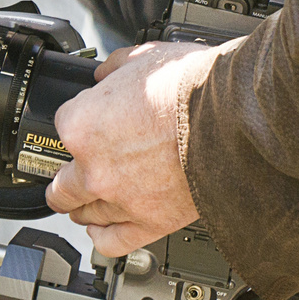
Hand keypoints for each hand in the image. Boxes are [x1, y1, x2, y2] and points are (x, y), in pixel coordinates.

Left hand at [46, 42, 215, 256]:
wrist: (238, 117)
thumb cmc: (195, 87)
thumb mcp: (145, 57)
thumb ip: (115, 67)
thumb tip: (107, 72)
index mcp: (80, 125)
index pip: (61, 127)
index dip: (79, 124)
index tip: (88, 127)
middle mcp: (94, 168)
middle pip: (60, 185)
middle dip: (64, 180)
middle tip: (67, 179)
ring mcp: (120, 198)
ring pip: (84, 213)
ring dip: (82, 208)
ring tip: (84, 205)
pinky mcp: (151, 222)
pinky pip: (112, 242)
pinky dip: (102, 237)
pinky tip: (100, 229)